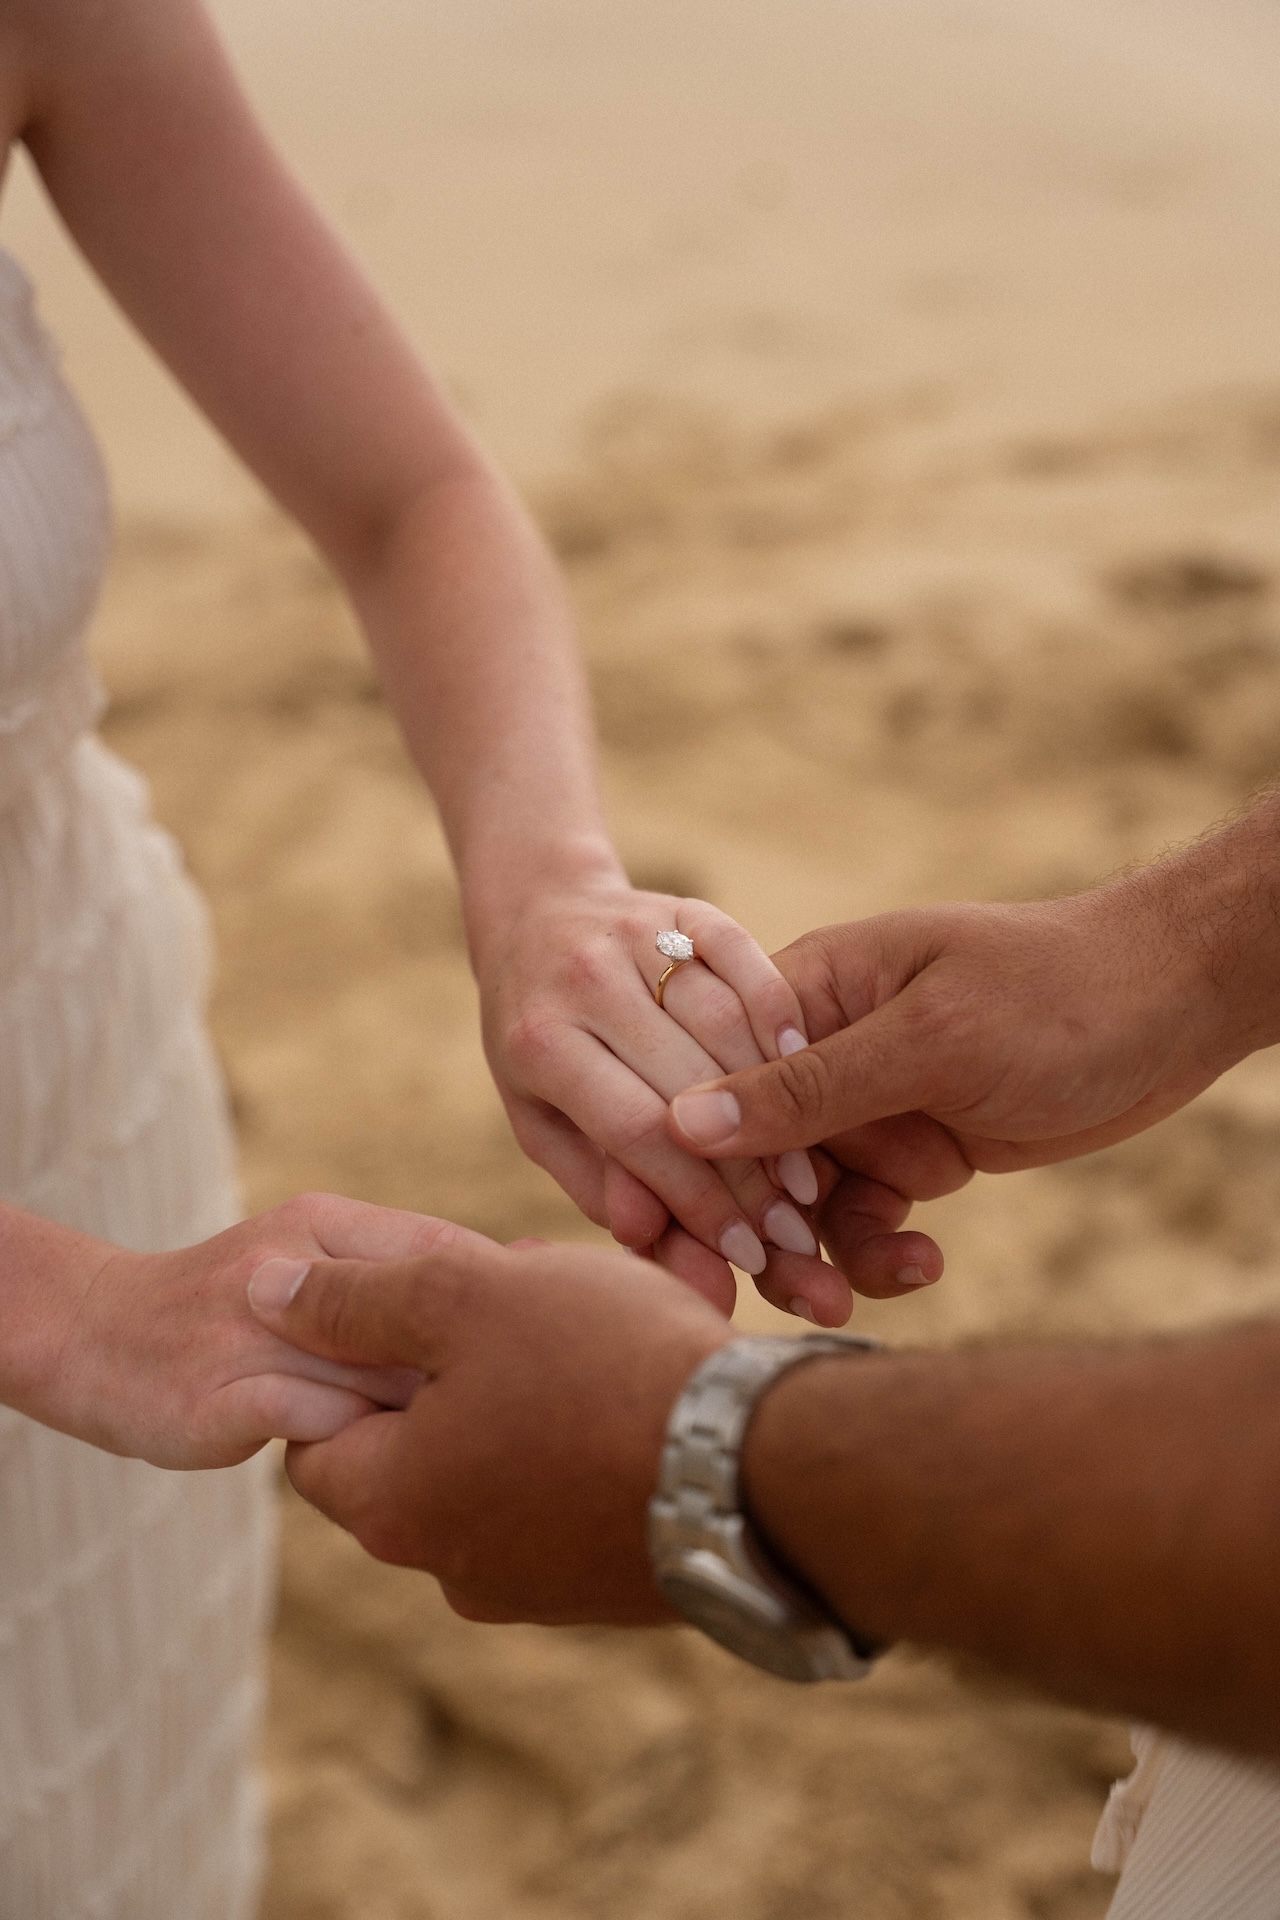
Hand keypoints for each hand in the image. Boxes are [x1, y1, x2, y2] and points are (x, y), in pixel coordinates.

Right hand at [24, 1194, 491, 1469]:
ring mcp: (249, 1328)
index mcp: (322, 1225)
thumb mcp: (312, 1264)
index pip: (442, 1253)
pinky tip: (371, 1467)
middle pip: (421, 1316)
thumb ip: (396, 1277)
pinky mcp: (218, 1394)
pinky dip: (357, 1446)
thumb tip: (521, 1298)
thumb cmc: (234, 1308)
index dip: (507, 1303)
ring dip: (424, 1415)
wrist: (100, 1335)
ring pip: (378, 1374)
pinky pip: (319, 1422)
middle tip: (515, 1411)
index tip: (552, 1346)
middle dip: (474, 1369)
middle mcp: (288, 1265)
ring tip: (456, 1449)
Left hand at [249, 1235, 731, 1622]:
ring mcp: (532, 1587)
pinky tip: (629, 1382)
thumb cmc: (607, 1368)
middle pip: (407, 1447)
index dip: (351, 1354)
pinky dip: (574, 1439)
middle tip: (510, 1300)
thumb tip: (265, 1291)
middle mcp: (449, 1566)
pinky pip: (558, 1496)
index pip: (313, 1433)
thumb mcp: (466, 1296)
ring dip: (515, 1395)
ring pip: (489, 1465)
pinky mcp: (603, 1586)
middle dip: (445, 1364)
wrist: (768, 1468)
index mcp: (393, 1504)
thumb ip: (355, 1296)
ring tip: (582, 1328)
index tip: (415, 1301)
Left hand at [476, 873, 848, 1320]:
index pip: (635, 1132)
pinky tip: (810, 1077)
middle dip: (749, 1173)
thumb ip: (598, 1185)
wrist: (537, 917)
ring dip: (781, 1107)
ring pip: (728, 1026)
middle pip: (690, 1085)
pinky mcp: (687, 907)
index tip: (747, 1256)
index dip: (698, 1202)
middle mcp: (584, 978)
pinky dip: (785, 1021)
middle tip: (795, 1235)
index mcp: (539, 1042)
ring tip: (807, 1179)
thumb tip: (650, 1244)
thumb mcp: (544, 1122)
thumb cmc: (541, 1049)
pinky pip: (752, 962)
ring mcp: (639, 934)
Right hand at [667, 880, 1234, 1268]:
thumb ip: (811, 1088)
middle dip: (764, 1227)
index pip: (713, 1078)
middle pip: (751, 1155)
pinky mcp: (914, 1152)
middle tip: (793, 1290)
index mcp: (805, 991)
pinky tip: (925, 1260)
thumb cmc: (1053, 994)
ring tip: (857, 1293)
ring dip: (827, 1253)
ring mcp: (868, 1106)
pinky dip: (885, 1250)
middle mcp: (821, 1049)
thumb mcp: (930, 1040)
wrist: (1172, 1009)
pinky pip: (865, 1219)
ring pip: (805, 1204)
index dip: (696, 1158)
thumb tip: (686, 1120)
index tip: (691, 1229)